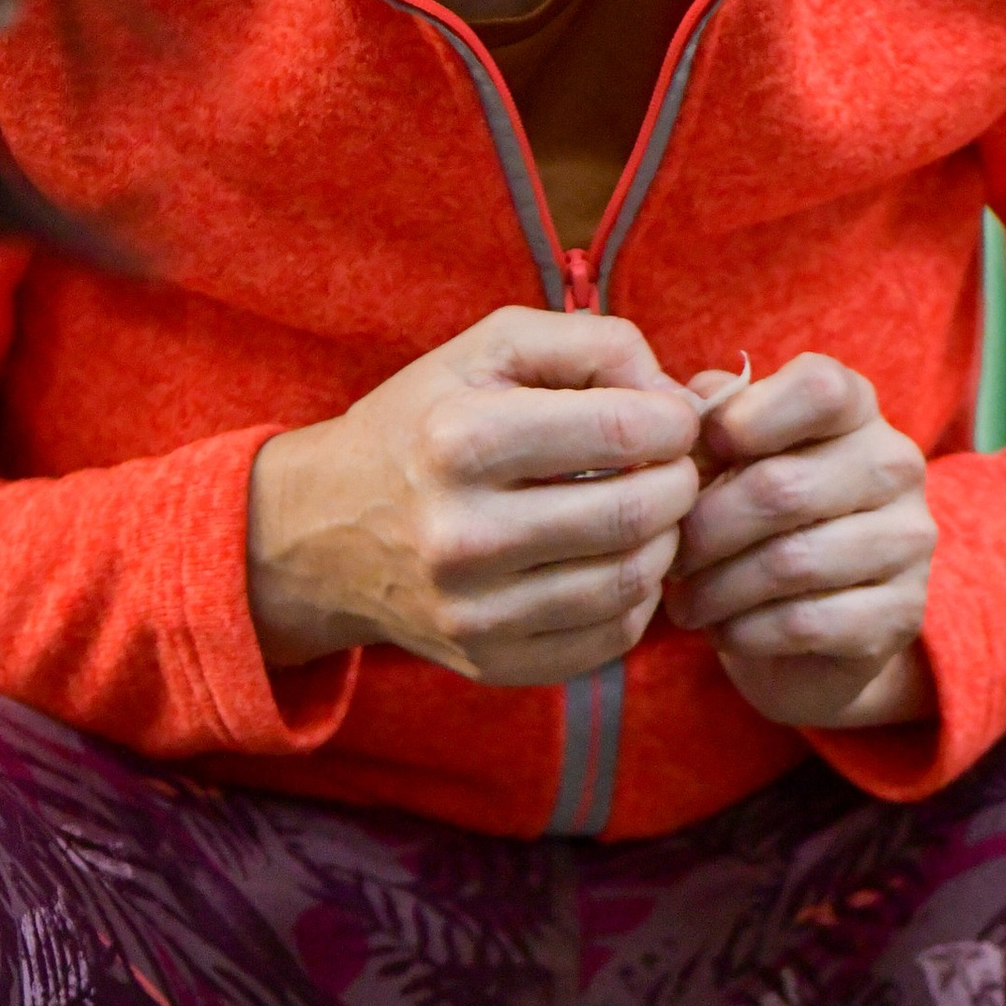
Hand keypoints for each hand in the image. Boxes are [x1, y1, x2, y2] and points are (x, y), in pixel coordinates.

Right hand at [247, 309, 704, 681]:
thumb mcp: (489, 350)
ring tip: (650, 513)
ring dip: (666, 542)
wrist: (326, 531)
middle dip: (679, 483)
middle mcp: (462, 533)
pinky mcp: (492, 662)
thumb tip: (676, 397)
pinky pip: (611, 639)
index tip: (671, 419)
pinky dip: (636, 598)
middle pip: (635, 514)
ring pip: (630, 583)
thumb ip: (593, 343)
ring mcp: (476, 611)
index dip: (674, 420)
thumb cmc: (427, 424)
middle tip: (672, 468)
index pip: (623, 429)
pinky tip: (616, 562)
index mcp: (461, 440)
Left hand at [662, 354, 936, 731]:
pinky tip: (723, 632)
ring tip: (686, 601)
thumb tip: (680, 409)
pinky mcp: (901, 613)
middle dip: (705, 530)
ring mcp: (907, 540)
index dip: (746, 419)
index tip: (705, 456)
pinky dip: (745, 631)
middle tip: (671, 558)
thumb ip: (706, 424)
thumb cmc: (760, 523)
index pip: (819, 388)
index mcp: (856, 409)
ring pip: (791, 562)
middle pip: (784, 488)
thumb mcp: (728, 461)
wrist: (812, 629)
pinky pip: (805, 623)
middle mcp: (895, 465)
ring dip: (717, 589)